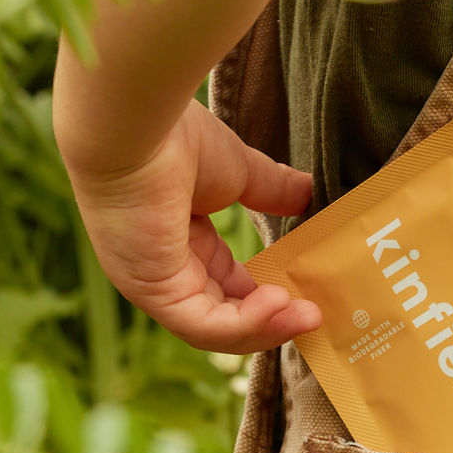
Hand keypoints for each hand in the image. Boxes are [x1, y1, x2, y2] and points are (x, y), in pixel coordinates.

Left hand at [67, 98, 322, 351]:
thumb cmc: (177, 139)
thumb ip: (273, 189)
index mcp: (180, 240)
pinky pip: (204, 325)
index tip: (306, 293)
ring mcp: (155, 283)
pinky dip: (246, 324)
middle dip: (272, 319)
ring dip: (266, 328)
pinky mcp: (153, 290)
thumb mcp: (239, 172)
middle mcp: (163, 269)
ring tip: (307, 316)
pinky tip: (280, 303)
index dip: (266, 295)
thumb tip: (310, 194)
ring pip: (215, 329)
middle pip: (223, 315)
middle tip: (315, 314)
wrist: (137, 124)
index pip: (225, 286)